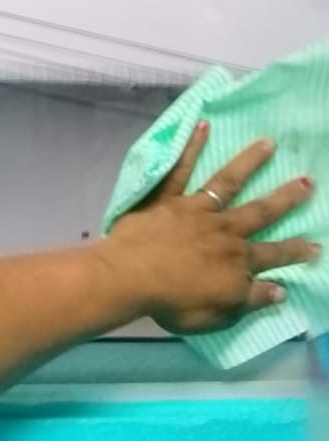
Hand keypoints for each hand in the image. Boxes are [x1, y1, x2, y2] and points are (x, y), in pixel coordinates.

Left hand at [103, 125, 318, 334]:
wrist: (130, 278)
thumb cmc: (171, 302)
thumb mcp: (217, 315)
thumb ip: (249, 301)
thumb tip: (280, 290)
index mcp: (236, 262)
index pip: (273, 255)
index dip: (295, 251)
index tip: (316, 244)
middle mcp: (223, 232)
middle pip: (260, 212)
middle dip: (286, 197)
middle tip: (307, 180)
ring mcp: (196, 211)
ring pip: (228, 182)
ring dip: (250, 162)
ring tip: (268, 143)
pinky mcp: (168, 200)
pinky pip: (180, 171)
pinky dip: (191, 147)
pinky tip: (202, 125)